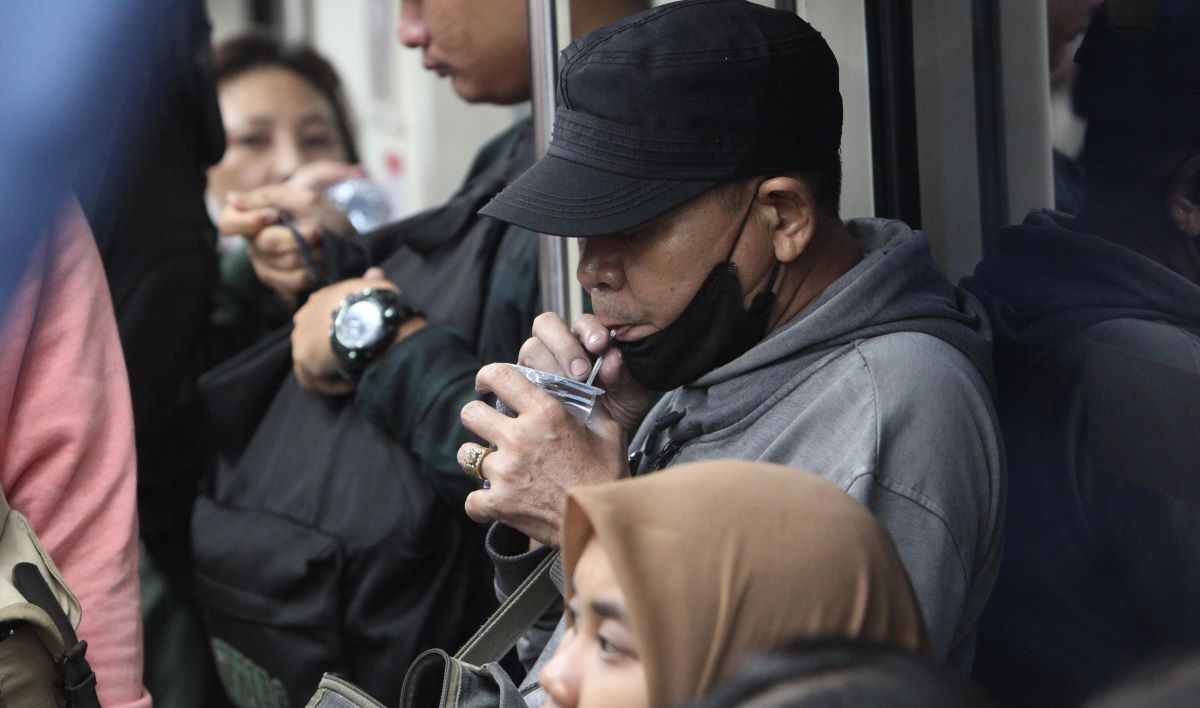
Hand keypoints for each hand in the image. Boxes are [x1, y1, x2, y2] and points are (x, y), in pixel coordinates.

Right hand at [220, 161, 363, 303]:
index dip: (247, 221)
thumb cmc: (323, 215)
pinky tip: (317, 264)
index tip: (273, 215)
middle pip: (265, 243)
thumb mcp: (302, 198)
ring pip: (282, 262)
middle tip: (317, 231)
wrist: (349, 240)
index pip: (228, 224)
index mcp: (253, 219)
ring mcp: (265, 265)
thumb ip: (268, 196)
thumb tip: (231, 199)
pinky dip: (310, 271)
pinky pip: (290, 281)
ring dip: (309, 253)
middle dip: (296, 236)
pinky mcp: (280, 284)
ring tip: (320, 247)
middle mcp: (254, 243)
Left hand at [291, 268, 425, 394]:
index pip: (319, 316)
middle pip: (310, 338)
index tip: (355, 338)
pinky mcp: (303, 358)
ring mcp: (299, 338)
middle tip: (352, 356)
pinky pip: (314, 380)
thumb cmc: (374, 301)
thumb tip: (375, 273)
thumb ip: (373, 281)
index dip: (336, 329)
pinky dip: (332, 384)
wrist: (368, 316)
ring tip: (352, 372)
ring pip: (309, 361)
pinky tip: (351, 382)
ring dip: (329, 369)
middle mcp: (303, 316)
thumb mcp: (376, 286)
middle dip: (328, 349)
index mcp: (319, 299)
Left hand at [459, 362, 628, 546]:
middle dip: (478, 417)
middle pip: (471, 413)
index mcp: (546, 413)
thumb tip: (580, 392)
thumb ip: (588, 408)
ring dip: (477, 459)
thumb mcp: (608, 431)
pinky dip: (481, 503)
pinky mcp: (499, 503)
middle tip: (490, 427)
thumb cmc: (608, 475)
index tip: (486, 384)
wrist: (602, 521)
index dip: (487, 376)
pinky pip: (472, 500)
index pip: (499, 376)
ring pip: (466, 455)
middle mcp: (520, 437)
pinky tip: (495, 502)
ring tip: (495, 466)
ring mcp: (505, 472)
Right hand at [518, 312, 650, 438]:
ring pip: (531, 349)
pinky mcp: (521, 385)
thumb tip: (612, 358)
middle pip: (547, 325)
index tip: (599, 345)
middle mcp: (559, 347)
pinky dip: (525, 385)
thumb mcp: (629, 399)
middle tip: (580, 373)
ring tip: (566, 390)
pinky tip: (541, 400)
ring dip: (548, 366)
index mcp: (588, 341)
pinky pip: (515, 377)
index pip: (582, 322)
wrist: (600, 446)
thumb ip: (623, 378)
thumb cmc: (617, 414)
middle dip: (564, 346)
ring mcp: (537, 365)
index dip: (588, 329)